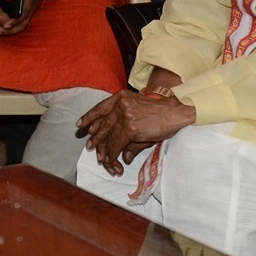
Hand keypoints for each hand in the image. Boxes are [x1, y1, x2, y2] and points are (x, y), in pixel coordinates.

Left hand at [0, 0, 51, 35]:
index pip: (23, 12)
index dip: (14, 20)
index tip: (4, 24)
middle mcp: (31, 6)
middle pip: (23, 23)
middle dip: (11, 29)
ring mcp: (32, 10)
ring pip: (23, 25)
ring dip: (12, 30)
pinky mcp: (31, 11)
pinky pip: (23, 22)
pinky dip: (15, 27)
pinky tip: (4, 27)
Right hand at [0, 0, 20, 32]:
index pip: (8, 23)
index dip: (15, 19)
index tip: (19, 13)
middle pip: (6, 28)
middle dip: (13, 23)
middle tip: (18, 14)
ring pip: (1, 30)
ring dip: (7, 26)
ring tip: (12, 16)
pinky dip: (2, 26)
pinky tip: (5, 18)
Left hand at [77, 89, 194, 175]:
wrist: (174, 111)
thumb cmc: (159, 112)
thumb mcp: (138, 114)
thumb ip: (125, 129)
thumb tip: (120, 153)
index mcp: (121, 97)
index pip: (100, 107)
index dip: (89, 117)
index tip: (81, 124)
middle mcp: (120, 104)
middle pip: (103, 123)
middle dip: (95, 136)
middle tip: (89, 145)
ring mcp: (124, 116)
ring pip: (109, 135)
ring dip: (103, 148)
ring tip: (99, 155)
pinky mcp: (130, 128)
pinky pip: (116, 143)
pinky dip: (112, 152)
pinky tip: (110, 158)